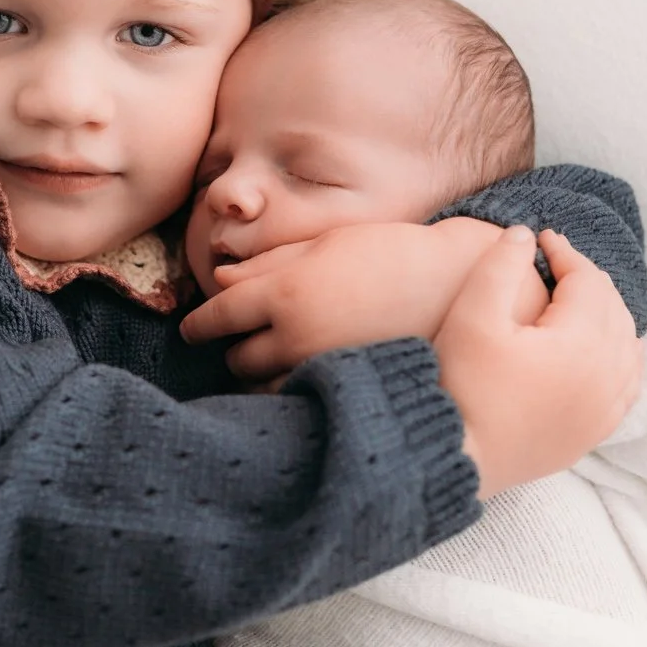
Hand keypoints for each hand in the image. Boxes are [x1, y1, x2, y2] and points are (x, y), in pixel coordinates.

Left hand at [179, 218, 539, 382]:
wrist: (457, 286)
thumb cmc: (391, 252)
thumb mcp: (325, 244)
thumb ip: (268, 263)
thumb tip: (220, 278)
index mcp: (285, 294)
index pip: (217, 318)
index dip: (198, 325)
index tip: (190, 329)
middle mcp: (297, 338)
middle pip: (237, 361)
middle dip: (233, 350)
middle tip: (239, 340)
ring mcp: (324, 370)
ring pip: (266, 390)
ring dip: (261, 378)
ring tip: (270, 364)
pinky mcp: (349, 389)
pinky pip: (303, 402)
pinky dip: (294, 393)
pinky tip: (303, 379)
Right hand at [435, 227, 641, 499]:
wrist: (459, 457)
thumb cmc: (462, 387)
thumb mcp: (471, 317)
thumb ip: (499, 266)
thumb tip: (525, 235)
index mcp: (581, 343)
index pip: (588, 281)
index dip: (566, 252)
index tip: (542, 238)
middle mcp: (606, 375)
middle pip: (613, 308)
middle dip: (587, 280)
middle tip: (556, 265)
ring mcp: (606, 407)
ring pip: (627, 343)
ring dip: (606, 313)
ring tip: (575, 300)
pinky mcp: (596, 430)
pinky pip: (628, 381)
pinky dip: (621, 354)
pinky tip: (601, 347)